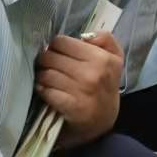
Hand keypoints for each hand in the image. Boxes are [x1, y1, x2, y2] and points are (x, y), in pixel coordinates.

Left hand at [36, 31, 123, 146]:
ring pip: (46, 73)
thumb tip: (85, 35)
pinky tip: (47, 91)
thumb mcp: (114, 60)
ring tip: (48, 80)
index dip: (56, 47)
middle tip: (50, 67)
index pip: (62, 42)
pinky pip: (46, 91)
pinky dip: (43, 90)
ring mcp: (83, 90)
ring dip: (43, 77)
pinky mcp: (72, 107)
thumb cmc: (104, 86)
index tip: (58, 54)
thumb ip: (106, 40)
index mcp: (103, 58)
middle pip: (50, 56)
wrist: (103, 121)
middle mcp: (94, 72)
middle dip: (46, 61)